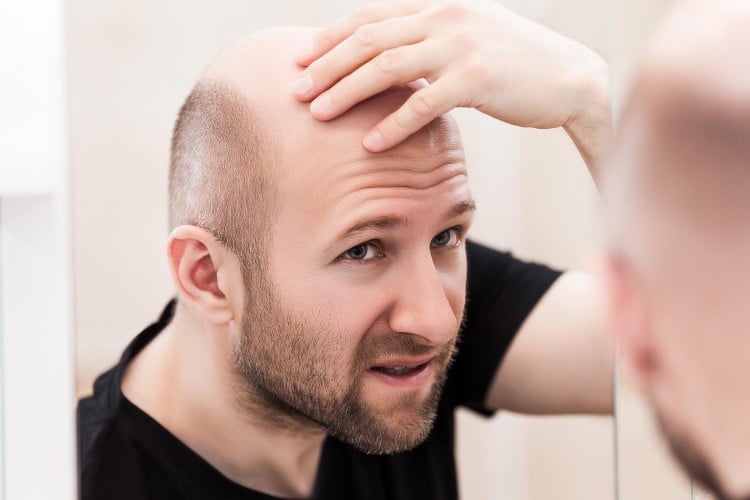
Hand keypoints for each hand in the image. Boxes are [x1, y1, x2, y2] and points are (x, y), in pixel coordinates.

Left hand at [292, 0, 609, 153]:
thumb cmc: (515, 64)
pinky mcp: (478, 79)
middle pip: (368, 39)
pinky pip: (423, 103)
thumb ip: (429, 40)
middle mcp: (444, 18)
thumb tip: (388, 58)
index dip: (330, 37)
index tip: (301, 59)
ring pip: (387, 67)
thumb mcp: (468, 37)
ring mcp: (461, 45)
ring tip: (317, 114)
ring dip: (347, 92)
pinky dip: (391, 124)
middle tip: (297, 91)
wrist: (571, 77)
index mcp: (437, 7)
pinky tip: (369, 144)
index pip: (370, 16)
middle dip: (327, 65)